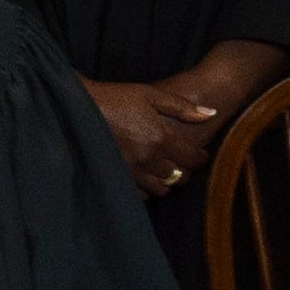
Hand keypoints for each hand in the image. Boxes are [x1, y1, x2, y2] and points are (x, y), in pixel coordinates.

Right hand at [83, 77, 222, 198]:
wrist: (78, 107)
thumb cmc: (115, 98)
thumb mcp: (150, 95)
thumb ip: (182, 107)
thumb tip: (210, 113)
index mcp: (160, 138)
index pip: (191, 158)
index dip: (201, 158)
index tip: (201, 155)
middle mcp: (148, 158)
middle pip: (178, 177)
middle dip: (185, 171)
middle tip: (183, 164)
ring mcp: (131, 171)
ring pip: (160, 189)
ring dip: (165, 182)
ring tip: (163, 171)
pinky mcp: (115, 177)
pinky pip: (139, 194)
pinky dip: (145, 189)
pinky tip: (143, 178)